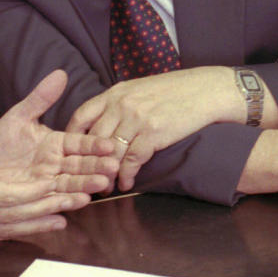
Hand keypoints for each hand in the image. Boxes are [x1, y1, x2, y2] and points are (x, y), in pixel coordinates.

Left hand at [0, 70, 117, 193]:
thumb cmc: (0, 144)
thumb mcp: (19, 117)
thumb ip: (40, 98)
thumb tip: (60, 73)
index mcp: (55, 143)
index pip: (79, 143)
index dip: (94, 144)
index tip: (109, 144)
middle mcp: (57, 163)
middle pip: (81, 164)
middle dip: (97, 166)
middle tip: (114, 166)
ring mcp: (50, 182)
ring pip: (74, 183)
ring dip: (89, 183)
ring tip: (103, 183)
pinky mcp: (41, 199)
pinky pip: (58, 199)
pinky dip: (70, 201)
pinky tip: (82, 200)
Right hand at [0, 72, 107, 239]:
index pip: (4, 196)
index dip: (31, 192)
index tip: (53, 183)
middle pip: (14, 215)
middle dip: (44, 207)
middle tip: (71, 198)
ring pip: (10, 228)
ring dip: (39, 222)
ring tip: (66, 215)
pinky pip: (0, 233)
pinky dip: (23, 230)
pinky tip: (41, 225)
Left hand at [66, 67, 239, 191]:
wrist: (205, 90)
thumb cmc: (174, 90)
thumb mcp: (139, 89)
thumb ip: (119, 103)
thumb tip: (104, 122)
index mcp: (115, 93)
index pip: (81, 115)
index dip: (72, 137)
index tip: (72, 153)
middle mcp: (121, 104)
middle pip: (94, 138)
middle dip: (88, 161)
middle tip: (87, 177)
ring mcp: (136, 117)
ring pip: (112, 152)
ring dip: (107, 173)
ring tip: (106, 187)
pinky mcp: (154, 132)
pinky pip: (133, 159)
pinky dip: (128, 174)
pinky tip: (127, 184)